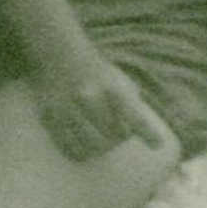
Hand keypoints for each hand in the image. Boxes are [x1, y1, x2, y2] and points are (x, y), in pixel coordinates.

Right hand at [31, 52, 169, 162]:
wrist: (59, 55)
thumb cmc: (97, 75)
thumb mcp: (120, 81)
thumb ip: (134, 107)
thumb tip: (151, 139)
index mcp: (112, 87)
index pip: (132, 114)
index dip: (146, 132)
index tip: (156, 145)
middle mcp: (89, 96)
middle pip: (113, 138)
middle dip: (117, 139)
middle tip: (114, 133)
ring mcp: (67, 108)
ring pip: (91, 147)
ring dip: (99, 148)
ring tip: (98, 139)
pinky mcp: (50, 116)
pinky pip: (70, 148)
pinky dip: (80, 152)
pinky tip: (82, 145)